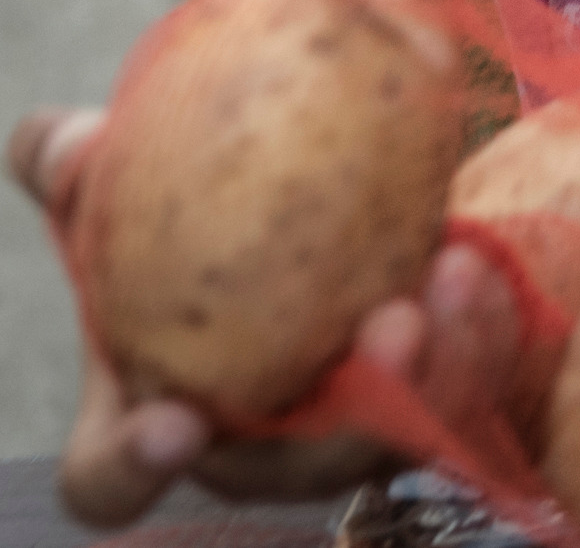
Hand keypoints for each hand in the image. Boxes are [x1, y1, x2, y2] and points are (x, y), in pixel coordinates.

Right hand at [9, 109, 520, 525]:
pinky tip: (475, 259)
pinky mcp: (431, 388)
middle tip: (387, 332)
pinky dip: (476, 322)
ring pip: (400, 426)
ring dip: (437, 362)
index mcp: (153, 412)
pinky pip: (464, 375)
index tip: (174, 422)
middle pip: (298, 466)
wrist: (311, 194)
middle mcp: (257, 444)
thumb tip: (69, 139)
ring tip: (451, 278)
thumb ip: (81, 166)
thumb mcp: (127, 182)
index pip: (115, 476)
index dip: (135, 464)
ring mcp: (350, 427)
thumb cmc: (191, 213)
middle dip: (343, 422)